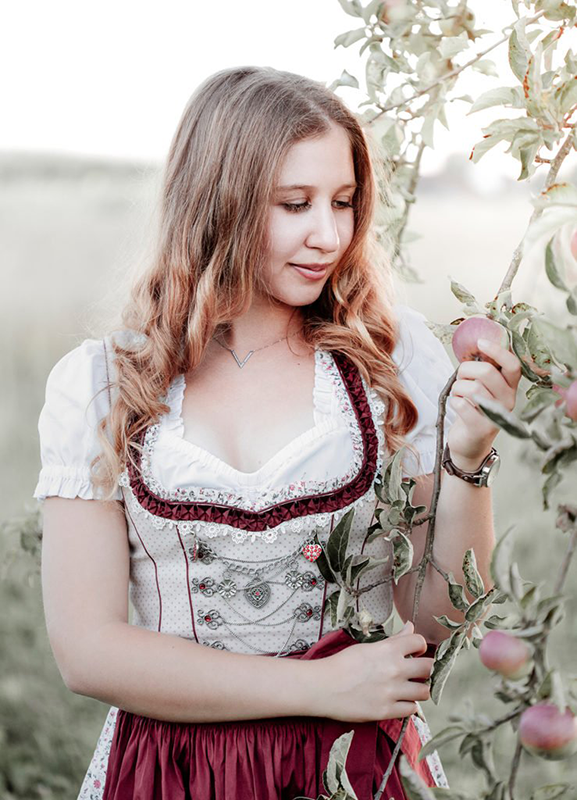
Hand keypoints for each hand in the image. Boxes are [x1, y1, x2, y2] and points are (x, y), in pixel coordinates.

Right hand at [318, 621, 432, 722]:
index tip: (415, 652)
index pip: (419, 642)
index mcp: (388, 649)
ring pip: (424, 691)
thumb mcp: (368, 646)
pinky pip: (412, 709)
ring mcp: (391, 691)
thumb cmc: (343, 663)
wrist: (323, 686)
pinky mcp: (386, 711)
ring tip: (410, 688)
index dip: (419, 646)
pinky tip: (399, 700)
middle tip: (418, 672)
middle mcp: (394, 669)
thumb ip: (393, 639)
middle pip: (428, 668)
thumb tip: (410, 627)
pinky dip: (408, 705)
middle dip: (425, 669)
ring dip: (419, 689)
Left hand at [447, 337, 521, 470]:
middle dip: (466, 370)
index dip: (497, 351)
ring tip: (458, 393)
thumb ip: (483, 371)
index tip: (480, 343)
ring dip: (457, 387)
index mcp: (510, 387)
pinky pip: (461, 404)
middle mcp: (508, 400)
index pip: (513, 365)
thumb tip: (475, 347)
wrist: (470, 445)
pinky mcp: (481, 428)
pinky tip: (457, 406)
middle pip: (487, 372)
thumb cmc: (474, 411)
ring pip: (472, 387)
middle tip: (460, 378)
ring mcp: (496, 415)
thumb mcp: (484, 389)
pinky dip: (454, 402)